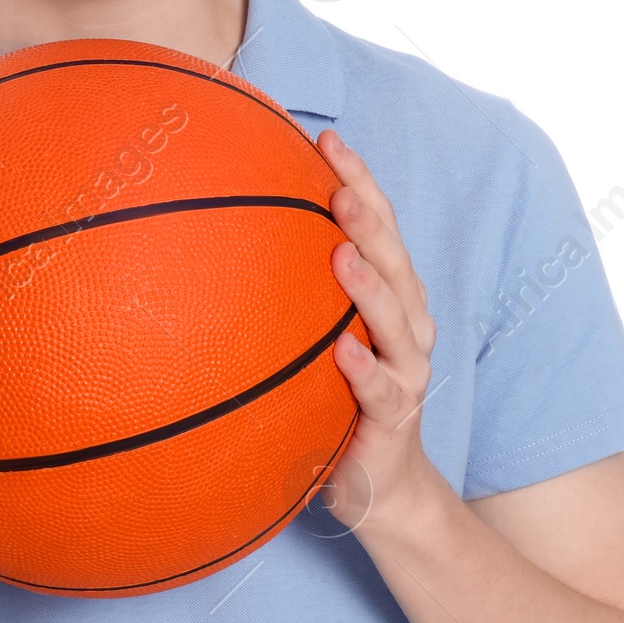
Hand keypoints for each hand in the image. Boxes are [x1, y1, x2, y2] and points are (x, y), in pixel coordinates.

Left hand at [317, 129, 443, 533]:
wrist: (377, 485)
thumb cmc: (338, 398)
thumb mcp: (313, 337)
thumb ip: (290, 292)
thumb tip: (215, 236)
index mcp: (391, 296)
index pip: (379, 225)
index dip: (359, 179)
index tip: (326, 137)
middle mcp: (408, 325)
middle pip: (395, 260)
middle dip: (370, 219)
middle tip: (339, 185)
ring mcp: (407, 370)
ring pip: (397, 319)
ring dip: (370, 285)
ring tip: (342, 253)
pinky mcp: (397, 417)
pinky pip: (383, 390)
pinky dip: (365, 368)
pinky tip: (344, 349)